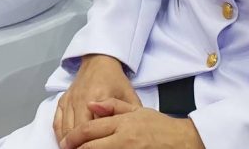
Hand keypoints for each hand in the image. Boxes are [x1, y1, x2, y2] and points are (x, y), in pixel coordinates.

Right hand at [54, 55, 139, 142]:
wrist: (99, 60)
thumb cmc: (114, 79)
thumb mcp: (128, 95)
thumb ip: (130, 113)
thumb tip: (134, 130)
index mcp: (99, 97)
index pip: (94, 127)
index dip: (95, 143)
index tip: (97, 148)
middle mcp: (81, 99)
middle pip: (77, 130)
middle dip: (79, 146)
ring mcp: (70, 99)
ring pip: (65, 128)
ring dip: (68, 142)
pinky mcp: (63, 99)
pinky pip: (57, 121)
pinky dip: (59, 134)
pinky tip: (64, 142)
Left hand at [62, 99, 203, 148]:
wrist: (182, 141)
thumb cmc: (160, 126)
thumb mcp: (136, 109)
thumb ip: (112, 106)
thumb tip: (91, 104)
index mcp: (122, 124)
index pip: (89, 130)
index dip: (73, 137)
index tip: (66, 142)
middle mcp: (123, 140)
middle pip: (90, 147)